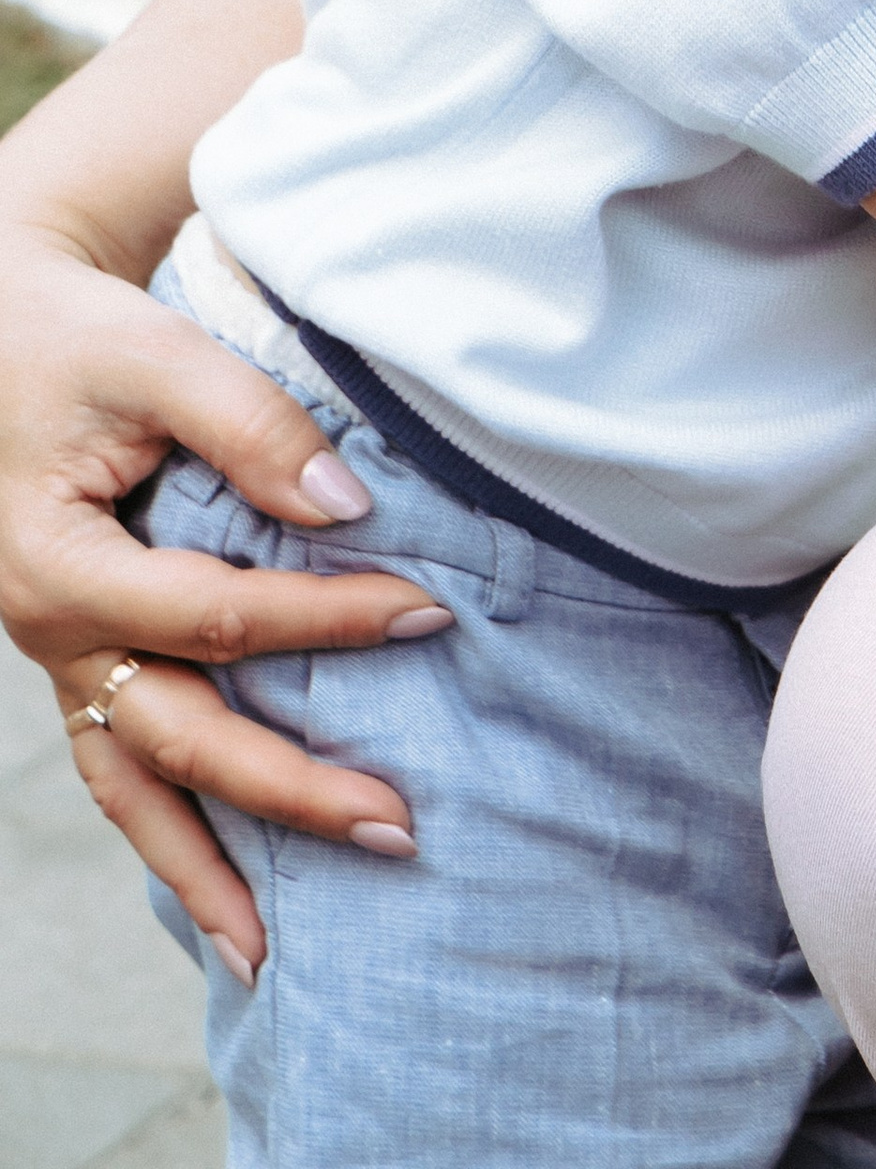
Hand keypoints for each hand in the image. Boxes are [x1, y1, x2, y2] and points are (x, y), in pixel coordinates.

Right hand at [0, 224, 451, 978]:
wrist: (1, 324)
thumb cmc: (78, 337)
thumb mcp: (157, 355)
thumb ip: (252, 426)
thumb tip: (350, 510)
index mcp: (61, 564)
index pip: (215, 618)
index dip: (325, 621)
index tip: (429, 613)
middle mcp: (53, 632)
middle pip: (177, 739)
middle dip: (285, 795)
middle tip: (399, 827)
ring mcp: (60, 658)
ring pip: (130, 787)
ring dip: (207, 867)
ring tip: (273, 955)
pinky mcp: (79, 656)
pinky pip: (116, 767)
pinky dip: (164, 834)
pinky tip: (220, 894)